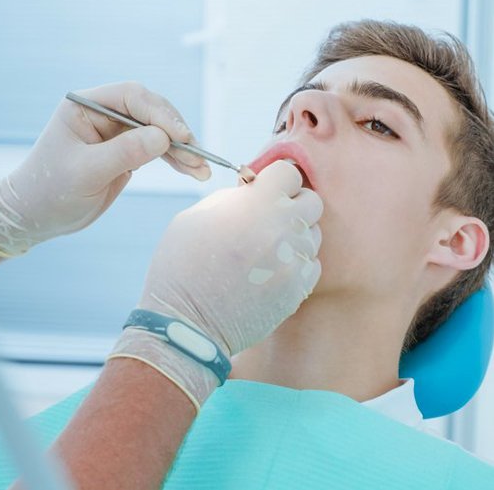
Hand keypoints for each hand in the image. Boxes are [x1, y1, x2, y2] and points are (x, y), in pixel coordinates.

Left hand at [0, 82, 209, 256]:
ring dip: (182, 150)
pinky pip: (157, 150)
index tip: (181, 137)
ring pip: (158, 132)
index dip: (160, 113)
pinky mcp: (126, 153)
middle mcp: (104, 114)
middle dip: (176, 133)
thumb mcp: (86, 172)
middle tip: (197, 156)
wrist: (37, 215)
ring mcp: (116, 133)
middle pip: (151, 112)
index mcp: (86, 105)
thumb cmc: (51, 190)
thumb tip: (163, 138)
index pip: (131, 97)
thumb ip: (123, 153)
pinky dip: (176, 161)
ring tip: (202, 169)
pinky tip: (193, 171)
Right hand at [109, 161, 322, 407]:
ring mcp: (294, 261)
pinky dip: (296, 264)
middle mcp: (283, 228)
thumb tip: (254, 192)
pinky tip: (270, 270)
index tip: (264, 190)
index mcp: (257, 203)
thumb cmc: (181, 264)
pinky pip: (312, 265)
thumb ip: (233, 198)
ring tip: (265, 249)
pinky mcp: (298, 290)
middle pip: (312, 201)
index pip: (290, 172)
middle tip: (269, 216)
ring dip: (294, 235)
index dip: (275, 179)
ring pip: (313, 234)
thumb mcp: (196, 215)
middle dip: (292, 204)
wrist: (185, 322)